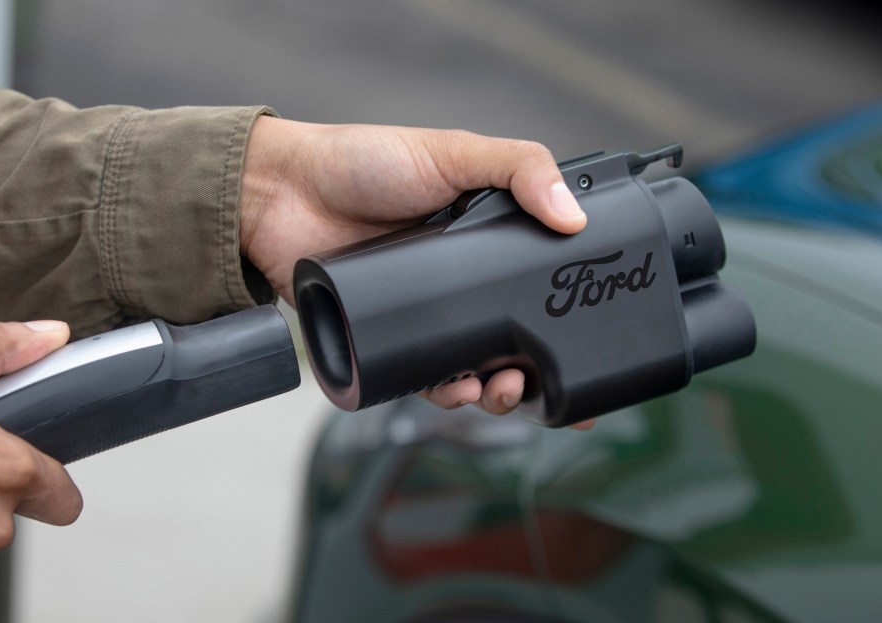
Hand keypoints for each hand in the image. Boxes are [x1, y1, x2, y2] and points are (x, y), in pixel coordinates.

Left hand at [239, 117, 587, 415]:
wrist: (281, 194)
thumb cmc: (362, 161)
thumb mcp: (454, 152)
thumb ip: (520, 171)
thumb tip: (577, 218)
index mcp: (487, 239)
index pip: (541, 281)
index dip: (571, 315)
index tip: (600, 347)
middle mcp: (461, 281)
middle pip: (514, 339)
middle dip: (534, 372)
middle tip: (534, 380)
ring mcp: (425, 313)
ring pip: (473, 368)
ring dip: (494, 392)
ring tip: (499, 390)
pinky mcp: (386, 339)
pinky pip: (424, 378)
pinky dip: (444, 392)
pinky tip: (455, 391)